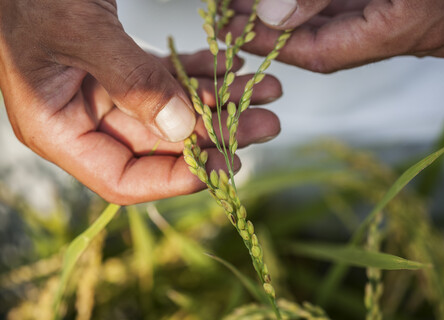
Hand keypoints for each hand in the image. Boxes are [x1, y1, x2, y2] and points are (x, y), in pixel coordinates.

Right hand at [0, 0, 281, 203]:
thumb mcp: (78, 32)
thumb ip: (130, 81)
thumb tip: (181, 128)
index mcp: (58, 130)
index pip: (123, 178)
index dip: (176, 178)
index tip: (226, 162)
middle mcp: (84, 119)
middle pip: (161, 145)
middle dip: (217, 133)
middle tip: (266, 123)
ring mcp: (105, 93)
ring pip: (173, 111)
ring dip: (221, 100)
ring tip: (268, 90)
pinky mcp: (123, 67)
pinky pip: (169, 78)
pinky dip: (201, 72)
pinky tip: (233, 64)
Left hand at [225, 0, 443, 72]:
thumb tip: (272, 15)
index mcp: (416, 22)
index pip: (327, 53)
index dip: (276, 44)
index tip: (237, 31)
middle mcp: (423, 32)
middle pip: (332, 42)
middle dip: (280, 26)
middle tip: (235, 13)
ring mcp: (424, 20)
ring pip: (344, 26)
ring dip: (297, 14)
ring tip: (251, 4)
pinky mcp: (419, 5)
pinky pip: (361, 11)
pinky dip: (324, 5)